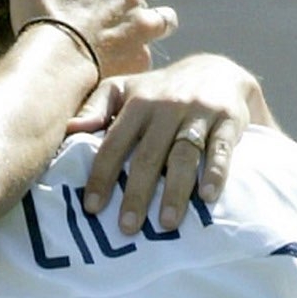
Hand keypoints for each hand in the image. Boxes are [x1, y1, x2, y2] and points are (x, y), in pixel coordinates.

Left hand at [67, 54, 274, 233]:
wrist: (217, 70)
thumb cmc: (158, 90)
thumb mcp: (124, 89)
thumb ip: (95, 108)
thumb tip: (68, 129)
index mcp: (136, 104)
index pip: (114, 144)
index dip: (102, 176)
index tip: (92, 208)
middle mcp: (165, 107)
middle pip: (148, 156)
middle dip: (136, 194)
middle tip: (127, 227)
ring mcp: (198, 113)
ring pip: (183, 156)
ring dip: (174, 192)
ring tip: (166, 224)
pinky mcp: (228, 119)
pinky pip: (220, 149)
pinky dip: (215, 173)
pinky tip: (207, 197)